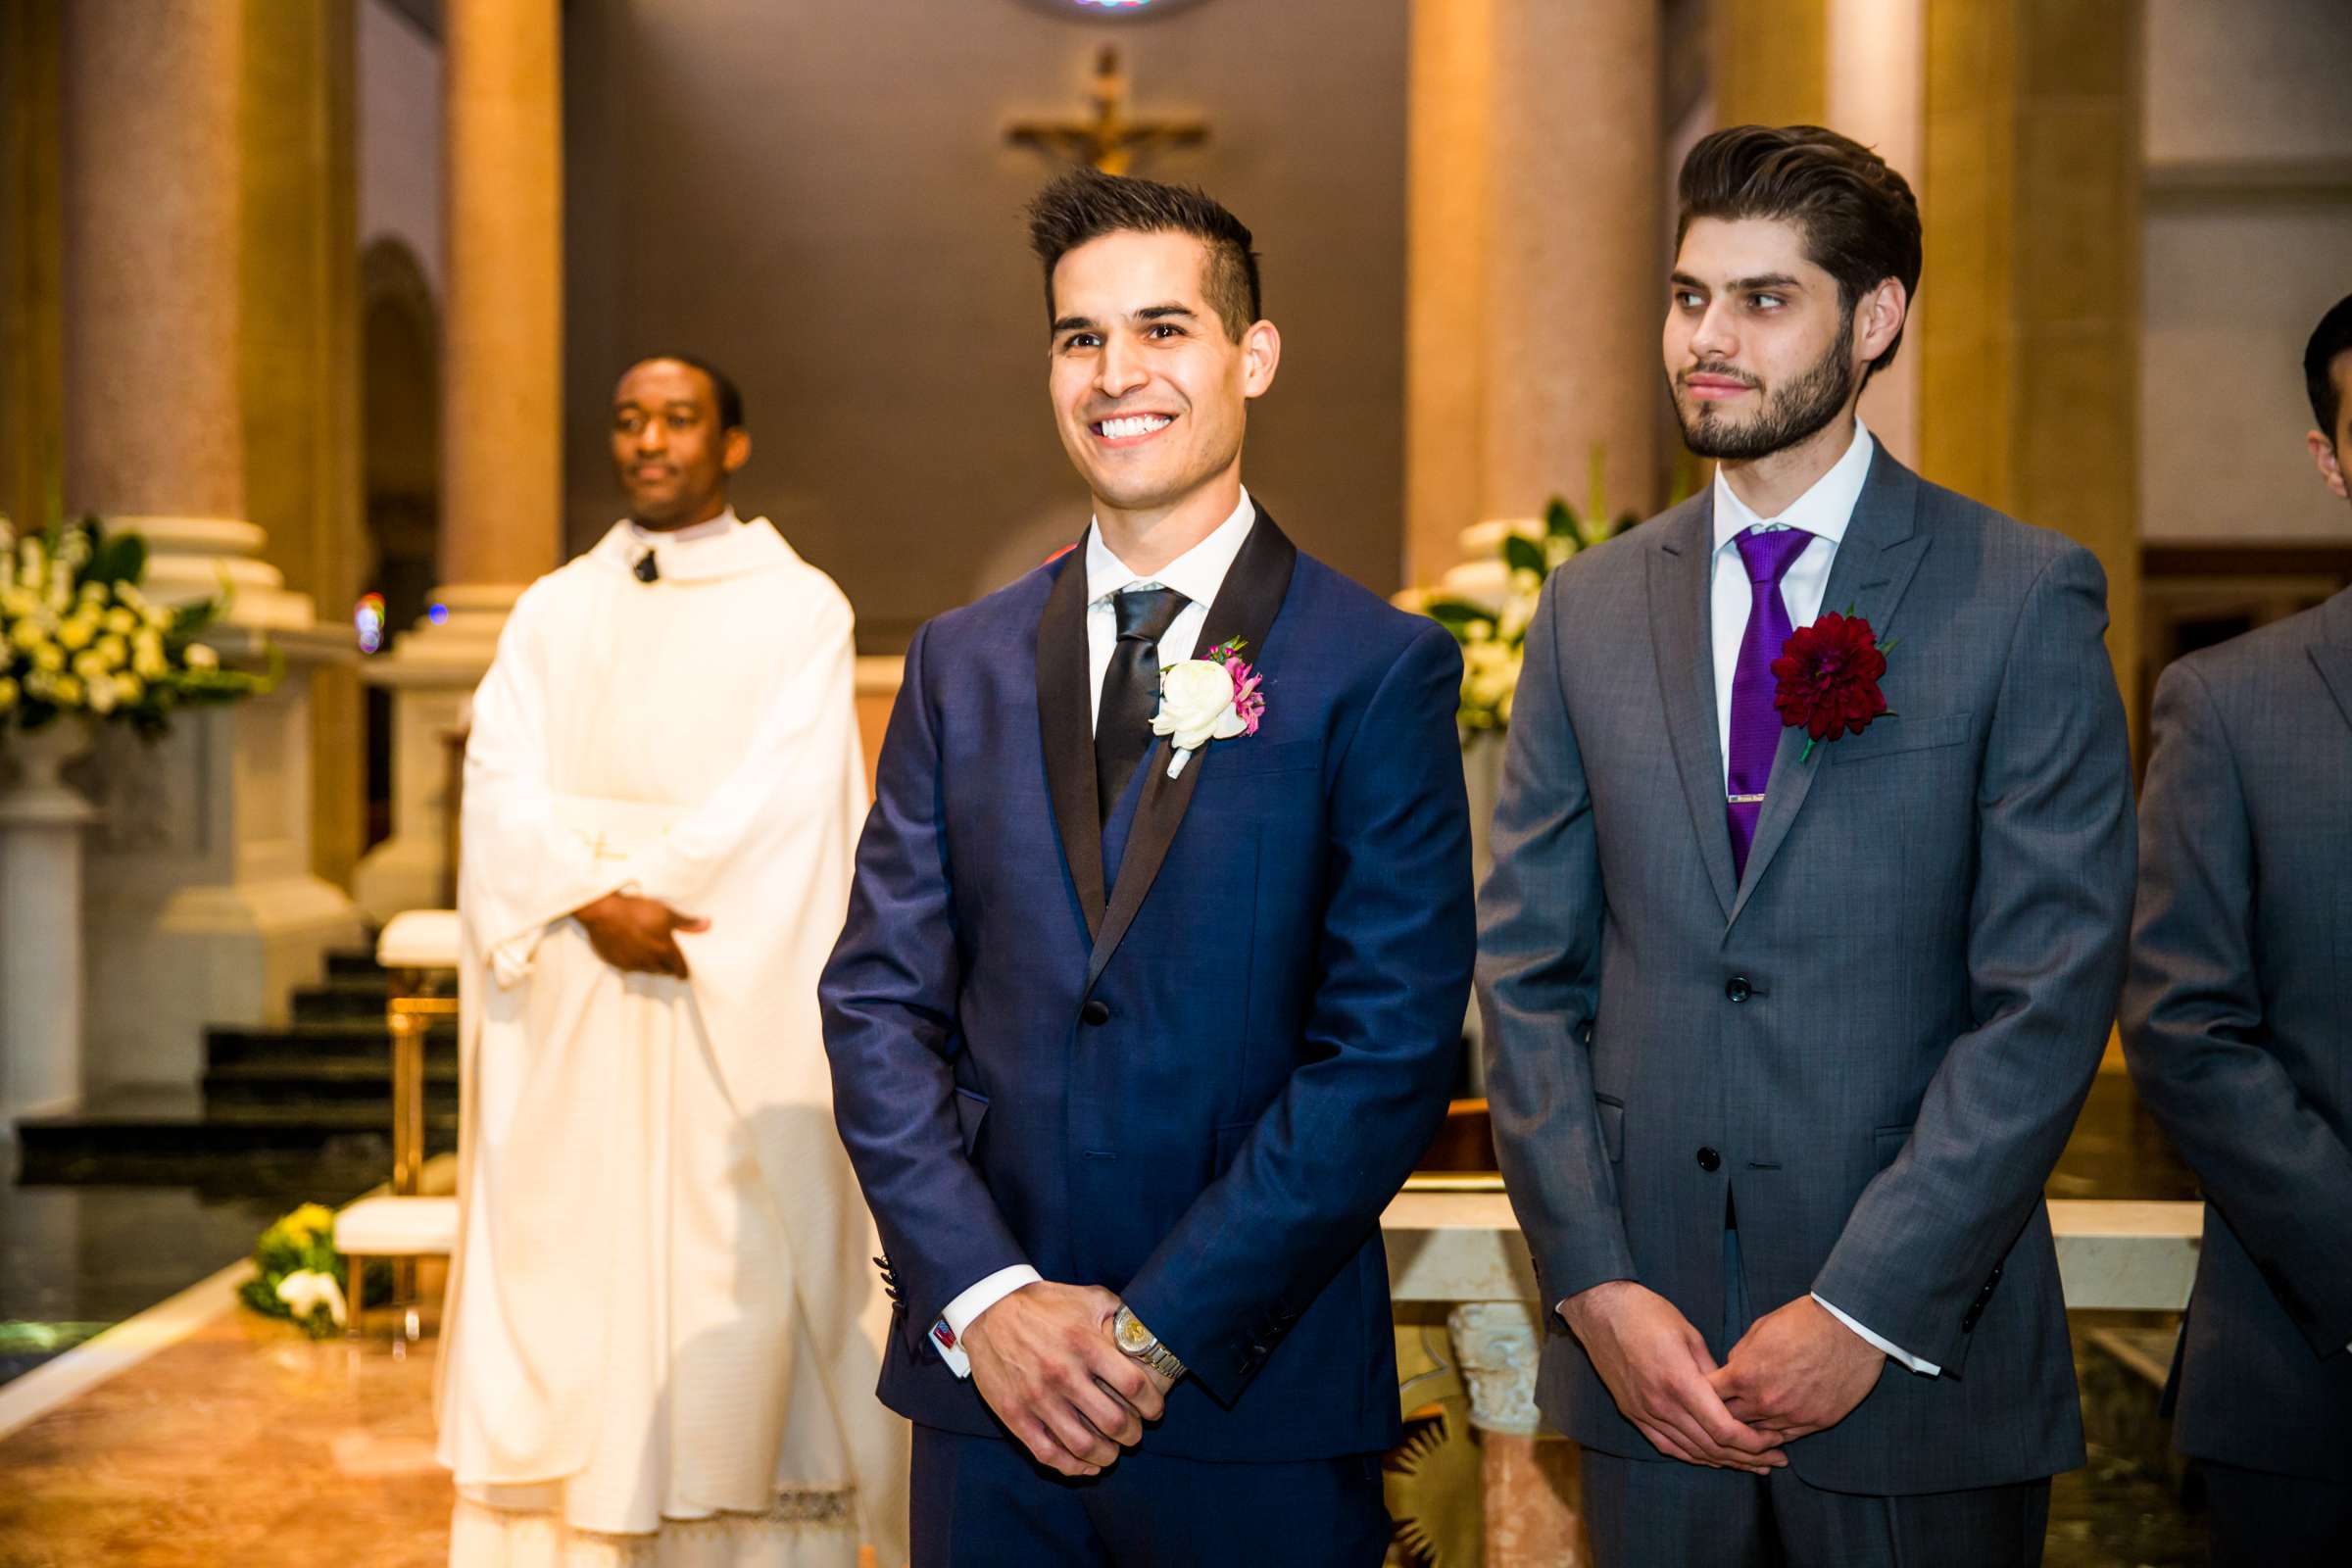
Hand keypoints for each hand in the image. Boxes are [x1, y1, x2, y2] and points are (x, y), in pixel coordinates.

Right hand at [572, 892, 708, 977]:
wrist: (604, 913)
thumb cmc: (637, 910)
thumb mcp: (665, 912)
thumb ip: (687, 922)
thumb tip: (708, 924)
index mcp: (665, 950)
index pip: (680, 967)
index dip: (684, 972)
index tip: (685, 975)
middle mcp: (650, 961)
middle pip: (665, 971)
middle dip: (670, 969)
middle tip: (671, 965)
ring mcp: (633, 964)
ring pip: (649, 971)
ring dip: (654, 967)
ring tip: (655, 959)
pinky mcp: (618, 963)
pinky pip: (633, 968)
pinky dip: (637, 964)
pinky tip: (636, 955)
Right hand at [961, 1282, 1164, 1477]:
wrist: (989, 1310)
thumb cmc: (1044, 1305)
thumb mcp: (1087, 1298)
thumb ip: (1119, 1314)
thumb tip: (1148, 1331)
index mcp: (1085, 1343)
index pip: (1134, 1385)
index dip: (1152, 1404)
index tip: (1155, 1410)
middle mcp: (1063, 1373)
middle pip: (1113, 1421)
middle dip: (1133, 1434)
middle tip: (1135, 1432)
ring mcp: (1037, 1397)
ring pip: (1083, 1445)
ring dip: (1107, 1454)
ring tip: (1113, 1451)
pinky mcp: (1015, 1414)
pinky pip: (1048, 1453)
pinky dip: (1073, 1467)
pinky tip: (1087, 1465)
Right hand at [1559, 1281, 1786, 1472]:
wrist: (1600, 1310)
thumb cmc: (1647, 1313)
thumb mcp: (1689, 1334)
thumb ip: (1713, 1372)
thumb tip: (1733, 1397)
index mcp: (1679, 1382)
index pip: (1723, 1429)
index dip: (1754, 1442)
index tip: (1775, 1440)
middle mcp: (1661, 1404)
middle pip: (1712, 1447)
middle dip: (1749, 1457)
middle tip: (1777, 1458)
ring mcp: (1644, 1413)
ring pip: (1692, 1452)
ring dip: (1725, 1462)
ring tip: (1754, 1465)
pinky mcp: (1633, 1414)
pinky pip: (1668, 1447)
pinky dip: (1695, 1456)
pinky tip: (1714, 1459)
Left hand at [1710, 1296, 1885, 1440]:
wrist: (1850, 1328)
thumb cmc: (1803, 1322)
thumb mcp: (1760, 1329)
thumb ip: (1740, 1355)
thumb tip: (1732, 1369)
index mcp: (1744, 1375)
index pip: (1709, 1397)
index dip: (1702, 1395)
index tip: (1703, 1394)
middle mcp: (1764, 1401)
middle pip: (1730, 1421)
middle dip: (1722, 1416)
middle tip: (1721, 1414)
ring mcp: (1791, 1416)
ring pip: (1758, 1434)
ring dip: (1751, 1428)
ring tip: (1746, 1425)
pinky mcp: (1816, 1423)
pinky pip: (1787, 1437)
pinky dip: (1776, 1433)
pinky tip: (1771, 1429)